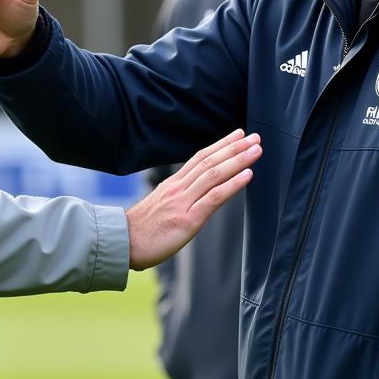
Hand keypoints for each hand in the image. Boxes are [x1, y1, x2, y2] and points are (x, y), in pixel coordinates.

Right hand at [126, 129, 260, 270]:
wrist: (122, 243)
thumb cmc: (140, 231)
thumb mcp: (160, 206)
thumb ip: (178, 198)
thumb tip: (195, 195)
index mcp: (173, 184)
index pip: (200, 158)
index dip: (221, 145)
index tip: (238, 135)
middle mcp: (179, 188)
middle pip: (210, 161)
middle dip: (234, 147)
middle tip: (255, 136)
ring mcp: (183, 202)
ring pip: (214, 174)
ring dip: (238, 160)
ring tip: (256, 150)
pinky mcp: (188, 219)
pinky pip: (214, 197)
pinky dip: (233, 184)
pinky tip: (247, 175)